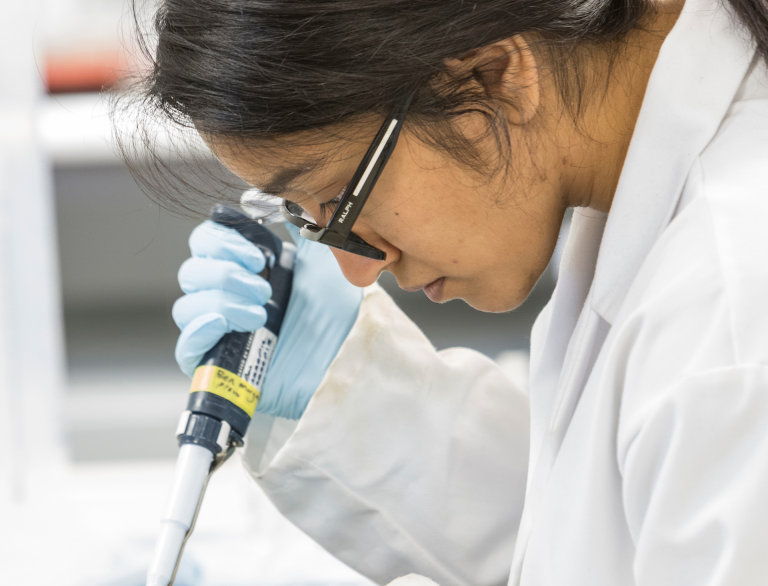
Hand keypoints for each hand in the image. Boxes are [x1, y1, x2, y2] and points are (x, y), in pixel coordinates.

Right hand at [172, 220, 362, 418]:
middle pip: (191, 273)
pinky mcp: (220, 364)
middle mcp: (227, 297)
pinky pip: (186, 348)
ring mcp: (220, 331)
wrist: (348, 358)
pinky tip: (220, 322)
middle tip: (264, 286)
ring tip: (260, 312)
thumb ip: (302, 225)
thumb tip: (285, 196)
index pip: (205, 243)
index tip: (257, 255)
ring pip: (186, 308)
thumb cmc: (336, 315)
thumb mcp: (323, 261)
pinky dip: (198, 331)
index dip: (221, 242)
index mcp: (244, 269)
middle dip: (225, 274)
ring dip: (221, 302)